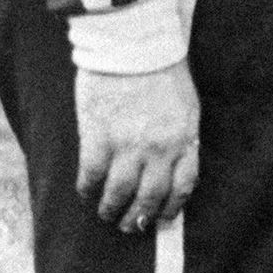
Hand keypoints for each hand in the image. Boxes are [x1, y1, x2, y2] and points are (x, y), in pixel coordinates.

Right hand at [75, 62, 199, 231]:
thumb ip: (181, 139)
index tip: (161, 219)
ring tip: (107, 215)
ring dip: (111, 209)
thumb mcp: (186, 108)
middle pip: (150, 196)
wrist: (135, 45)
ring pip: (119, 192)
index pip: (183, 186)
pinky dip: (87, 189)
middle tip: (129, 226)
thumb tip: (169, 169)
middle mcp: (159, 148)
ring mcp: (128, 144)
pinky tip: (86, 193)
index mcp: (185, 139)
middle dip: (139, 218)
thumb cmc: (164, 73)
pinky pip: (91, 174)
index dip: (171, 208)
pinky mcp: (98, 136)